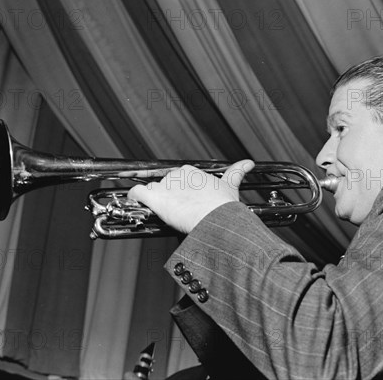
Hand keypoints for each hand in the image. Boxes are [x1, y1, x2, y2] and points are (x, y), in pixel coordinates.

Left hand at [127, 159, 254, 233]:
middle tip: (177, 212)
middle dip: (168, 197)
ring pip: (153, 190)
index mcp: (192, 172)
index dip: (180, 192)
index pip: (179, 179)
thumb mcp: (231, 185)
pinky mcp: (155, 197)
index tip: (184, 202)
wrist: (218, 218)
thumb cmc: (223, 206)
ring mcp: (165, 186)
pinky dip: (134, 197)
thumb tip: (249, 163)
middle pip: (165, 185)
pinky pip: (137, 193)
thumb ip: (237, 171)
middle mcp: (177, 175)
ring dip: (154, 200)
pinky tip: (135, 203)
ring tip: (161, 213)